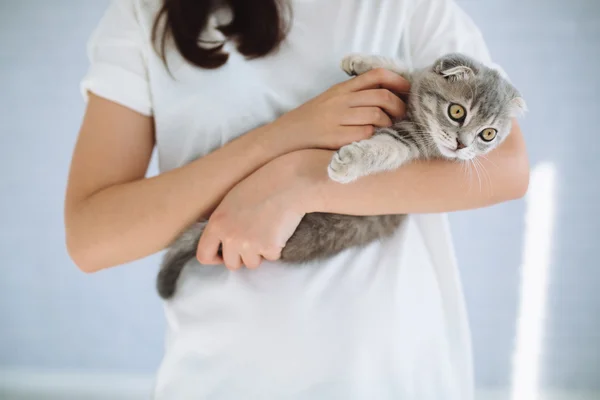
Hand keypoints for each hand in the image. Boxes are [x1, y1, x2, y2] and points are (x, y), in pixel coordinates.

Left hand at [195, 155, 314, 269]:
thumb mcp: (231, 201)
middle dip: (242, 257)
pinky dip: (276, 248)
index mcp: (217, 223)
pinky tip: (279, 229)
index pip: (203, 255)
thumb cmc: (262, 186)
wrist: (289, 182)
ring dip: (260, 253)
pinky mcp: (269, 248)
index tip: (225, 254)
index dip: (215, 258)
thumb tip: (224, 244)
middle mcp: (230, 236)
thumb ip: (224, 224)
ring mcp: (249, 244)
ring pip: (252, 263)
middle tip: (254, 239)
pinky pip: (271, 257)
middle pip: (231, 264)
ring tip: (267, 230)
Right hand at [269, 68, 409, 151]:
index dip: (397, 80)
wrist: (287, 135)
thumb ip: (354, 95)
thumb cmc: (312, 119)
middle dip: (399, 106)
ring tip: (386, 128)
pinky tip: (370, 138)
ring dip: (387, 123)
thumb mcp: (331, 99)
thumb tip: (387, 94)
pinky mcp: (335, 137)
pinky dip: (372, 135)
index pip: (375, 76)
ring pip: (376, 115)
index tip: (408, 89)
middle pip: (382, 97)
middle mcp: (340, 100)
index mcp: (341, 89)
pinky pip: (364, 133)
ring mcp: (337, 118)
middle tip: (402, 116)